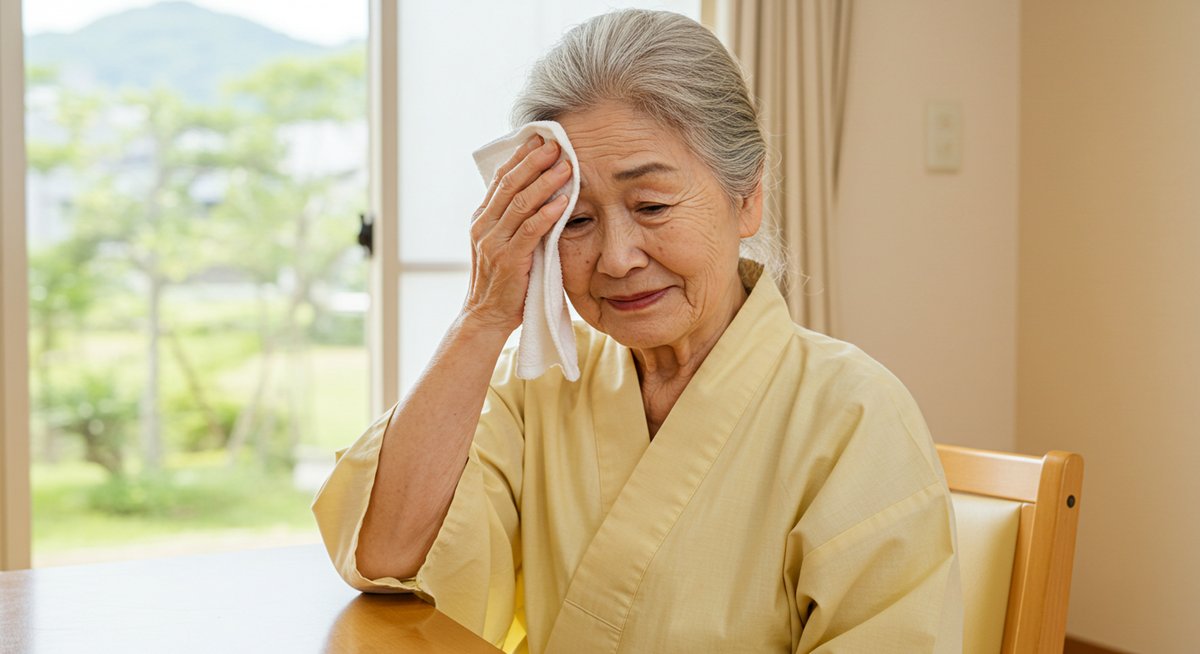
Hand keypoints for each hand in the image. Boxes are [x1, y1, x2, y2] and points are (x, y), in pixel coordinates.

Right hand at [462, 135, 571, 333]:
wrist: (486, 316)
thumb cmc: (503, 280)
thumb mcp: (503, 243)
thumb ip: (515, 221)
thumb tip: (540, 195)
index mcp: (482, 218)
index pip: (501, 178)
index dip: (521, 157)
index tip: (540, 138)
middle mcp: (483, 225)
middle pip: (509, 183)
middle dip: (534, 161)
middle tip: (556, 144)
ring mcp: (493, 242)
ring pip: (519, 202)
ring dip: (545, 182)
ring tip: (566, 166)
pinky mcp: (508, 259)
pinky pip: (529, 231)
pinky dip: (547, 214)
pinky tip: (564, 202)